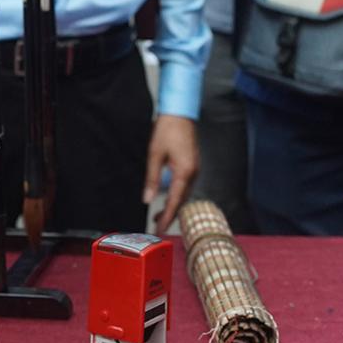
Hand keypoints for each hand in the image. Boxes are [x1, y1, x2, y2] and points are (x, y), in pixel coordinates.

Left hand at [143, 113, 198, 231]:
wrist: (180, 113)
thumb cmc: (167, 130)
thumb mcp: (154, 155)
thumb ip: (152, 179)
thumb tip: (148, 199)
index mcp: (184, 172)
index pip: (175, 202)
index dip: (167, 217)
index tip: (159, 229)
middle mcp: (193, 173)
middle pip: (182, 200)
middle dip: (169, 214)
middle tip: (156, 226)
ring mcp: (195, 169)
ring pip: (184, 193)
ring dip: (173, 205)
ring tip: (158, 215)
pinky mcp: (193, 164)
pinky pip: (186, 185)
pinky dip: (177, 195)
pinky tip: (168, 197)